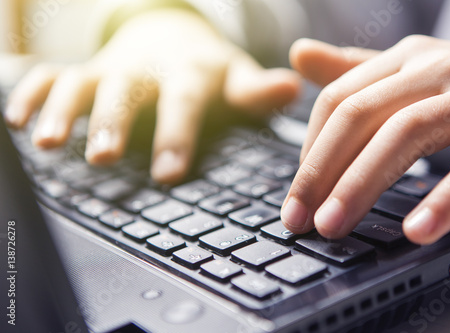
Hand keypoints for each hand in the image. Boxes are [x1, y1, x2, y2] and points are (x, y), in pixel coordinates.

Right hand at [5, 9, 299, 182]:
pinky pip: (53, 76)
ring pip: (81, 84)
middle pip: (127, 94)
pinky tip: (16, 119)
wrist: (172, 36)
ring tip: (43, 140)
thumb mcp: (236, 77)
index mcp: (188, 74)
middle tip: (101, 156)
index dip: (176, 136)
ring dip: (61, 110)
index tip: (168, 173)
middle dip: (111, 123)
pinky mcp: (85, 72)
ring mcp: (111, 70)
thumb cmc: (207, 70)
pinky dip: (32, 93)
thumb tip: (291, 87)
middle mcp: (146, 71)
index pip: (184, 104)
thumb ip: (258, 90)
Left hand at [282, 36, 449, 244]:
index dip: (309, 151)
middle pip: (359, 114)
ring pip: (407, 133)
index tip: (295, 197)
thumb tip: (299, 54)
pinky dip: (447, 197)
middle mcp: (436, 68)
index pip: (337, 100)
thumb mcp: (413, 76)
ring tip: (333, 225)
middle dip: (320, 171)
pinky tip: (417, 230)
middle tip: (298, 220)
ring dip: (361, 184)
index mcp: (405, 59)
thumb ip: (357, 72)